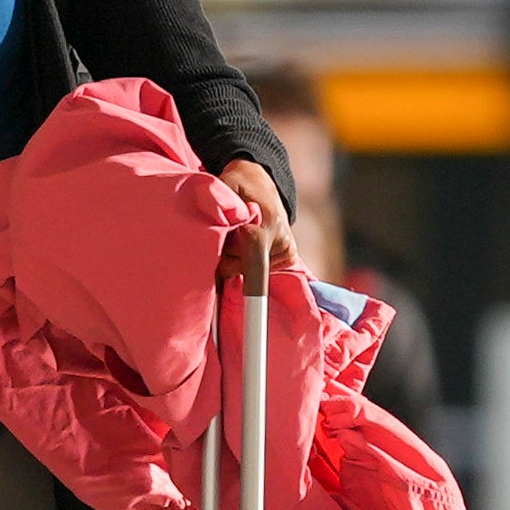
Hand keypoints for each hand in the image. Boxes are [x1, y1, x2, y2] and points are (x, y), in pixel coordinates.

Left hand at [216, 158, 302, 283]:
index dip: (252, 292)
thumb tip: (222, 222)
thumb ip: (220, 202)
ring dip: (234, 257)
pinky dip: (247, 261)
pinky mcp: (288, 258)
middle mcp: (281, 240)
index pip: (254, 258)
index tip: (255, 330)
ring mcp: (287, 251)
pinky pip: (258, 271)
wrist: (260, 178)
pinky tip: (249, 242)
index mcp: (266, 223)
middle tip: (227, 231)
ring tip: (238, 233)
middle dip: (226, 255)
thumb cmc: (238, 182)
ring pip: (247, 271)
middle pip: (240, 267)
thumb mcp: (226, 184)